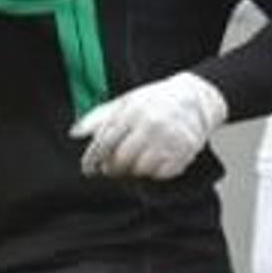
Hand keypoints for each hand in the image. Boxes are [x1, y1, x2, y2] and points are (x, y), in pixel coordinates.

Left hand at [72, 70, 226, 181]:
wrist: (196, 98)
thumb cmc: (157, 100)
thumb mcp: (126, 101)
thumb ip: (99, 117)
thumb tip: (75, 133)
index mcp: (132, 111)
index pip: (105, 142)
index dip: (93, 159)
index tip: (88, 169)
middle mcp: (150, 126)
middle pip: (121, 160)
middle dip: (112, 168)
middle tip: (112, 168)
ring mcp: (168, 140)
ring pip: (139, 169)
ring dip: (133, 170)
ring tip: (136, 160)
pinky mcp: (183, 153)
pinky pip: (159, 174)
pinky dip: (153, 172)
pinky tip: (154, 160)